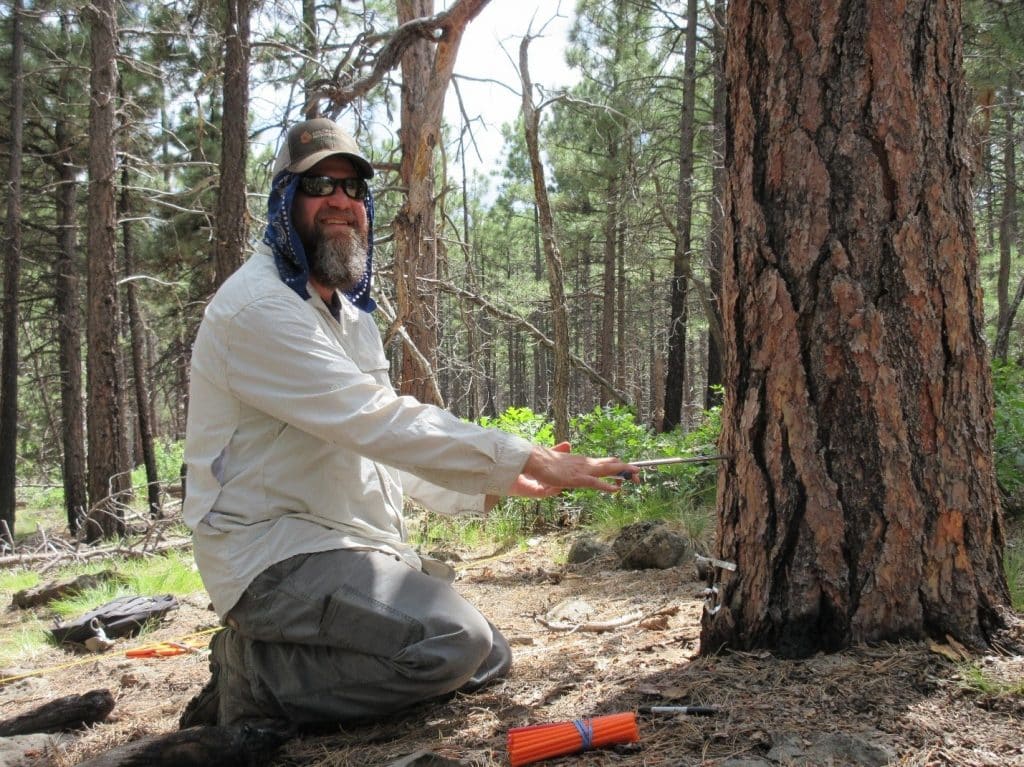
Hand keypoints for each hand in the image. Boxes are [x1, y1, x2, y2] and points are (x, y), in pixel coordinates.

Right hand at [510, 441, 637, 495]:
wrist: (537, 460)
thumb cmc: (548, 465)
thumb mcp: (565, 468)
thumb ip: (573, 470)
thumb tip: (576, 475)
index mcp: (585, 461)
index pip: (607, 461)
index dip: (620, 466)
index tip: (630, 471)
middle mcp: (587, 463)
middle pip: (612, 464)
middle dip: (627, 469)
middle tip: (639, 474)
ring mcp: (583, 470)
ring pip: (607, 470)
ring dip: (623, 473)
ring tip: (636, 477)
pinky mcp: (577, 479)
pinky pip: (595, 483)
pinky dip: (607, 486)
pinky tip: (616, 490)